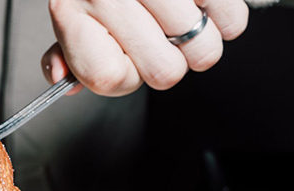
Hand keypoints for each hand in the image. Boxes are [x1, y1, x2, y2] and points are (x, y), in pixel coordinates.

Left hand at [42, 0, 248, 95]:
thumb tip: (61, 79)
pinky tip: (208, 10)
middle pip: (164, 72)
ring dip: (200, 45)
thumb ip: (66, 54)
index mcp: (72, 9)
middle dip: (168, 66)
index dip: (125, 77)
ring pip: (201, 49)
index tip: (126, 60)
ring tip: (186, 27)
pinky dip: (227, 22)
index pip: (108, 77)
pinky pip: (232, 20)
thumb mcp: (72, 15)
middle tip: (161, 45)